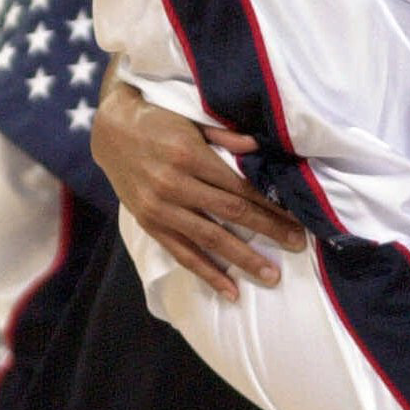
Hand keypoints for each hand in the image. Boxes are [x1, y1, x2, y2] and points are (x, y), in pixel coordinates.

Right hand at [91, 78, 305, 299]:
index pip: (239, 186)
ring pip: (209, 239)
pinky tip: (230, 290)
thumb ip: (224, 135)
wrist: (112, 132)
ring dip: (242, 259)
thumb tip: (258, 148)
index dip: (269, 203)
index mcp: (189, 155)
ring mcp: (161, 209)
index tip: (295, 216)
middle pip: (230, 213)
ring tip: (271, 275)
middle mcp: (175, 184)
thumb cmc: (159, 120)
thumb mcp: (190, 118)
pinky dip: (207, 274)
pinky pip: (182, 254)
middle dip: (267, 230)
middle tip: (297, 244)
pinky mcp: (150, 225)